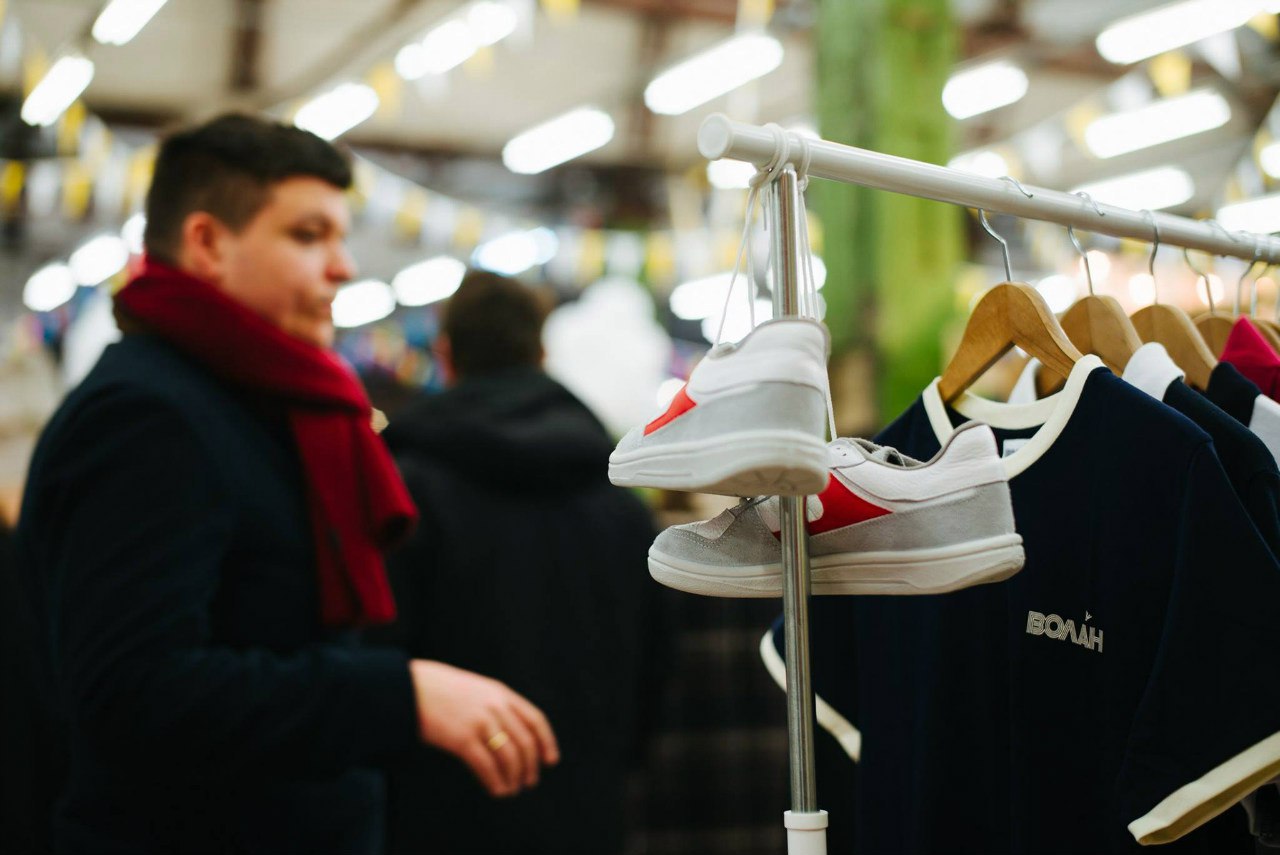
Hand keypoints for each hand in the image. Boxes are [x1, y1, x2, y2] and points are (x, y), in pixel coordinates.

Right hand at [408, 660, 558, 797]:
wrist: (408, 686)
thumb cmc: (438, 690)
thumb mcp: (474, 689)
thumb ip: (493, 705)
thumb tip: (508, 733)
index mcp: (500, 693)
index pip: (535, 719)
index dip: (546, 742)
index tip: (551, 760)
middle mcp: (495, 706)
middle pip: (524, 742)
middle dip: (530, 766)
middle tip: (529, 782)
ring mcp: (479, 722)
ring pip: (508, 756)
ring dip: (513, 777)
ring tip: (511, 790)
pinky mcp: (462, 738)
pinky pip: (486, 766)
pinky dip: (495, 781)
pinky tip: (497, 791)